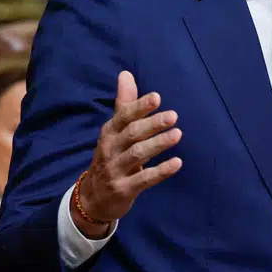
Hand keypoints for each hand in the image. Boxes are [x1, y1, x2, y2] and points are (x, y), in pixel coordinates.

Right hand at [73, 71, 182, 236]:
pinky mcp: (124, 189)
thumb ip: (125, 105)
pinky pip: (144, 179)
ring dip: (158, 144)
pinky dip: (160, 171)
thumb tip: (126, 74)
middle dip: (152, 124)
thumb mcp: (114, 132)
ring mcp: (115, 170)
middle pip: (132, 134)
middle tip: (174, 116)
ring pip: (137, 155)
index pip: (124, 116)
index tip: (157, 97)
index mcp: (109, 132)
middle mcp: (110, 149)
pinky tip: (177, 163)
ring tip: (178, 134)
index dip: (140, 107)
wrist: (93, 197)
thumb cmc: (111, 157)